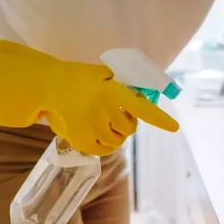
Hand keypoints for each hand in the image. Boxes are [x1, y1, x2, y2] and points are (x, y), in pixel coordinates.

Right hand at [0, 36, 177, 155]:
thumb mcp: (105, 74)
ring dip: (116, 133)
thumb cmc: (82, 78)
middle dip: (127, 122)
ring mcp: (92, 126)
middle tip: (115, 112)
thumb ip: (126, 85)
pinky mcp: (81, 139)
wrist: (49, 84)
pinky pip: (103, 150)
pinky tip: (98, 132)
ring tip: (103, 120)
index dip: (160, 119)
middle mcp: (104, 109)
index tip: (175, 128)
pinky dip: (105, 145)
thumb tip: (147, 96)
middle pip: (130, 128)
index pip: (142, 108)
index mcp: (113, 91)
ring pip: (118, 140)